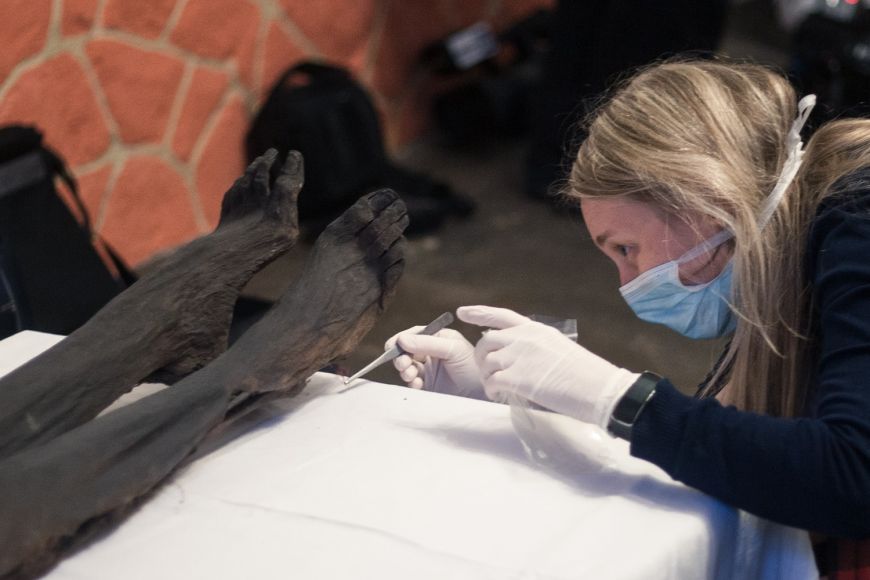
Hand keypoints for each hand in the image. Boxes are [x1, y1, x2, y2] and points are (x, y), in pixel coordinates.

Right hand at [385, 326, 486, 398]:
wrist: (483, 394)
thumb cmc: (473, 367)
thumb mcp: (452, 350)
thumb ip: (427, 343)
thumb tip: (401, 339)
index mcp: (438, 338)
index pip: (413, 334)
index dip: (401, 340)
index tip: (393, 346)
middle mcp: (431, 352)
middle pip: (406, 351)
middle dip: (401, 357)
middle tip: (404, 364)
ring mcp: (429, 370)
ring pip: (406, 367)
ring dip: (405, 370)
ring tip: (411, 375)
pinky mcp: (428, 386)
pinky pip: (411, 383)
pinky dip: (411, 383)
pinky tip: (418, 385)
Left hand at [457, 305, 638, 427]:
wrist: (598, 388)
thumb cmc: (585, 373)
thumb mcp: (558, 347)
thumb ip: (535, 347)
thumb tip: (519, 356)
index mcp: (535, 329)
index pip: (500, 315)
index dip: (479, 313)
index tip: (462, 312)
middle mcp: (523, 338)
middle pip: (486, 342)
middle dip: (481, 357)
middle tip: (488, 372)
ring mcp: (519, 357)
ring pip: (486, 363)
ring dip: (486, 377)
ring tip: (497, 387)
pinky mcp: (517, 378)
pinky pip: (491, 382)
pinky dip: (491, 390)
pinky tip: (499, 394)